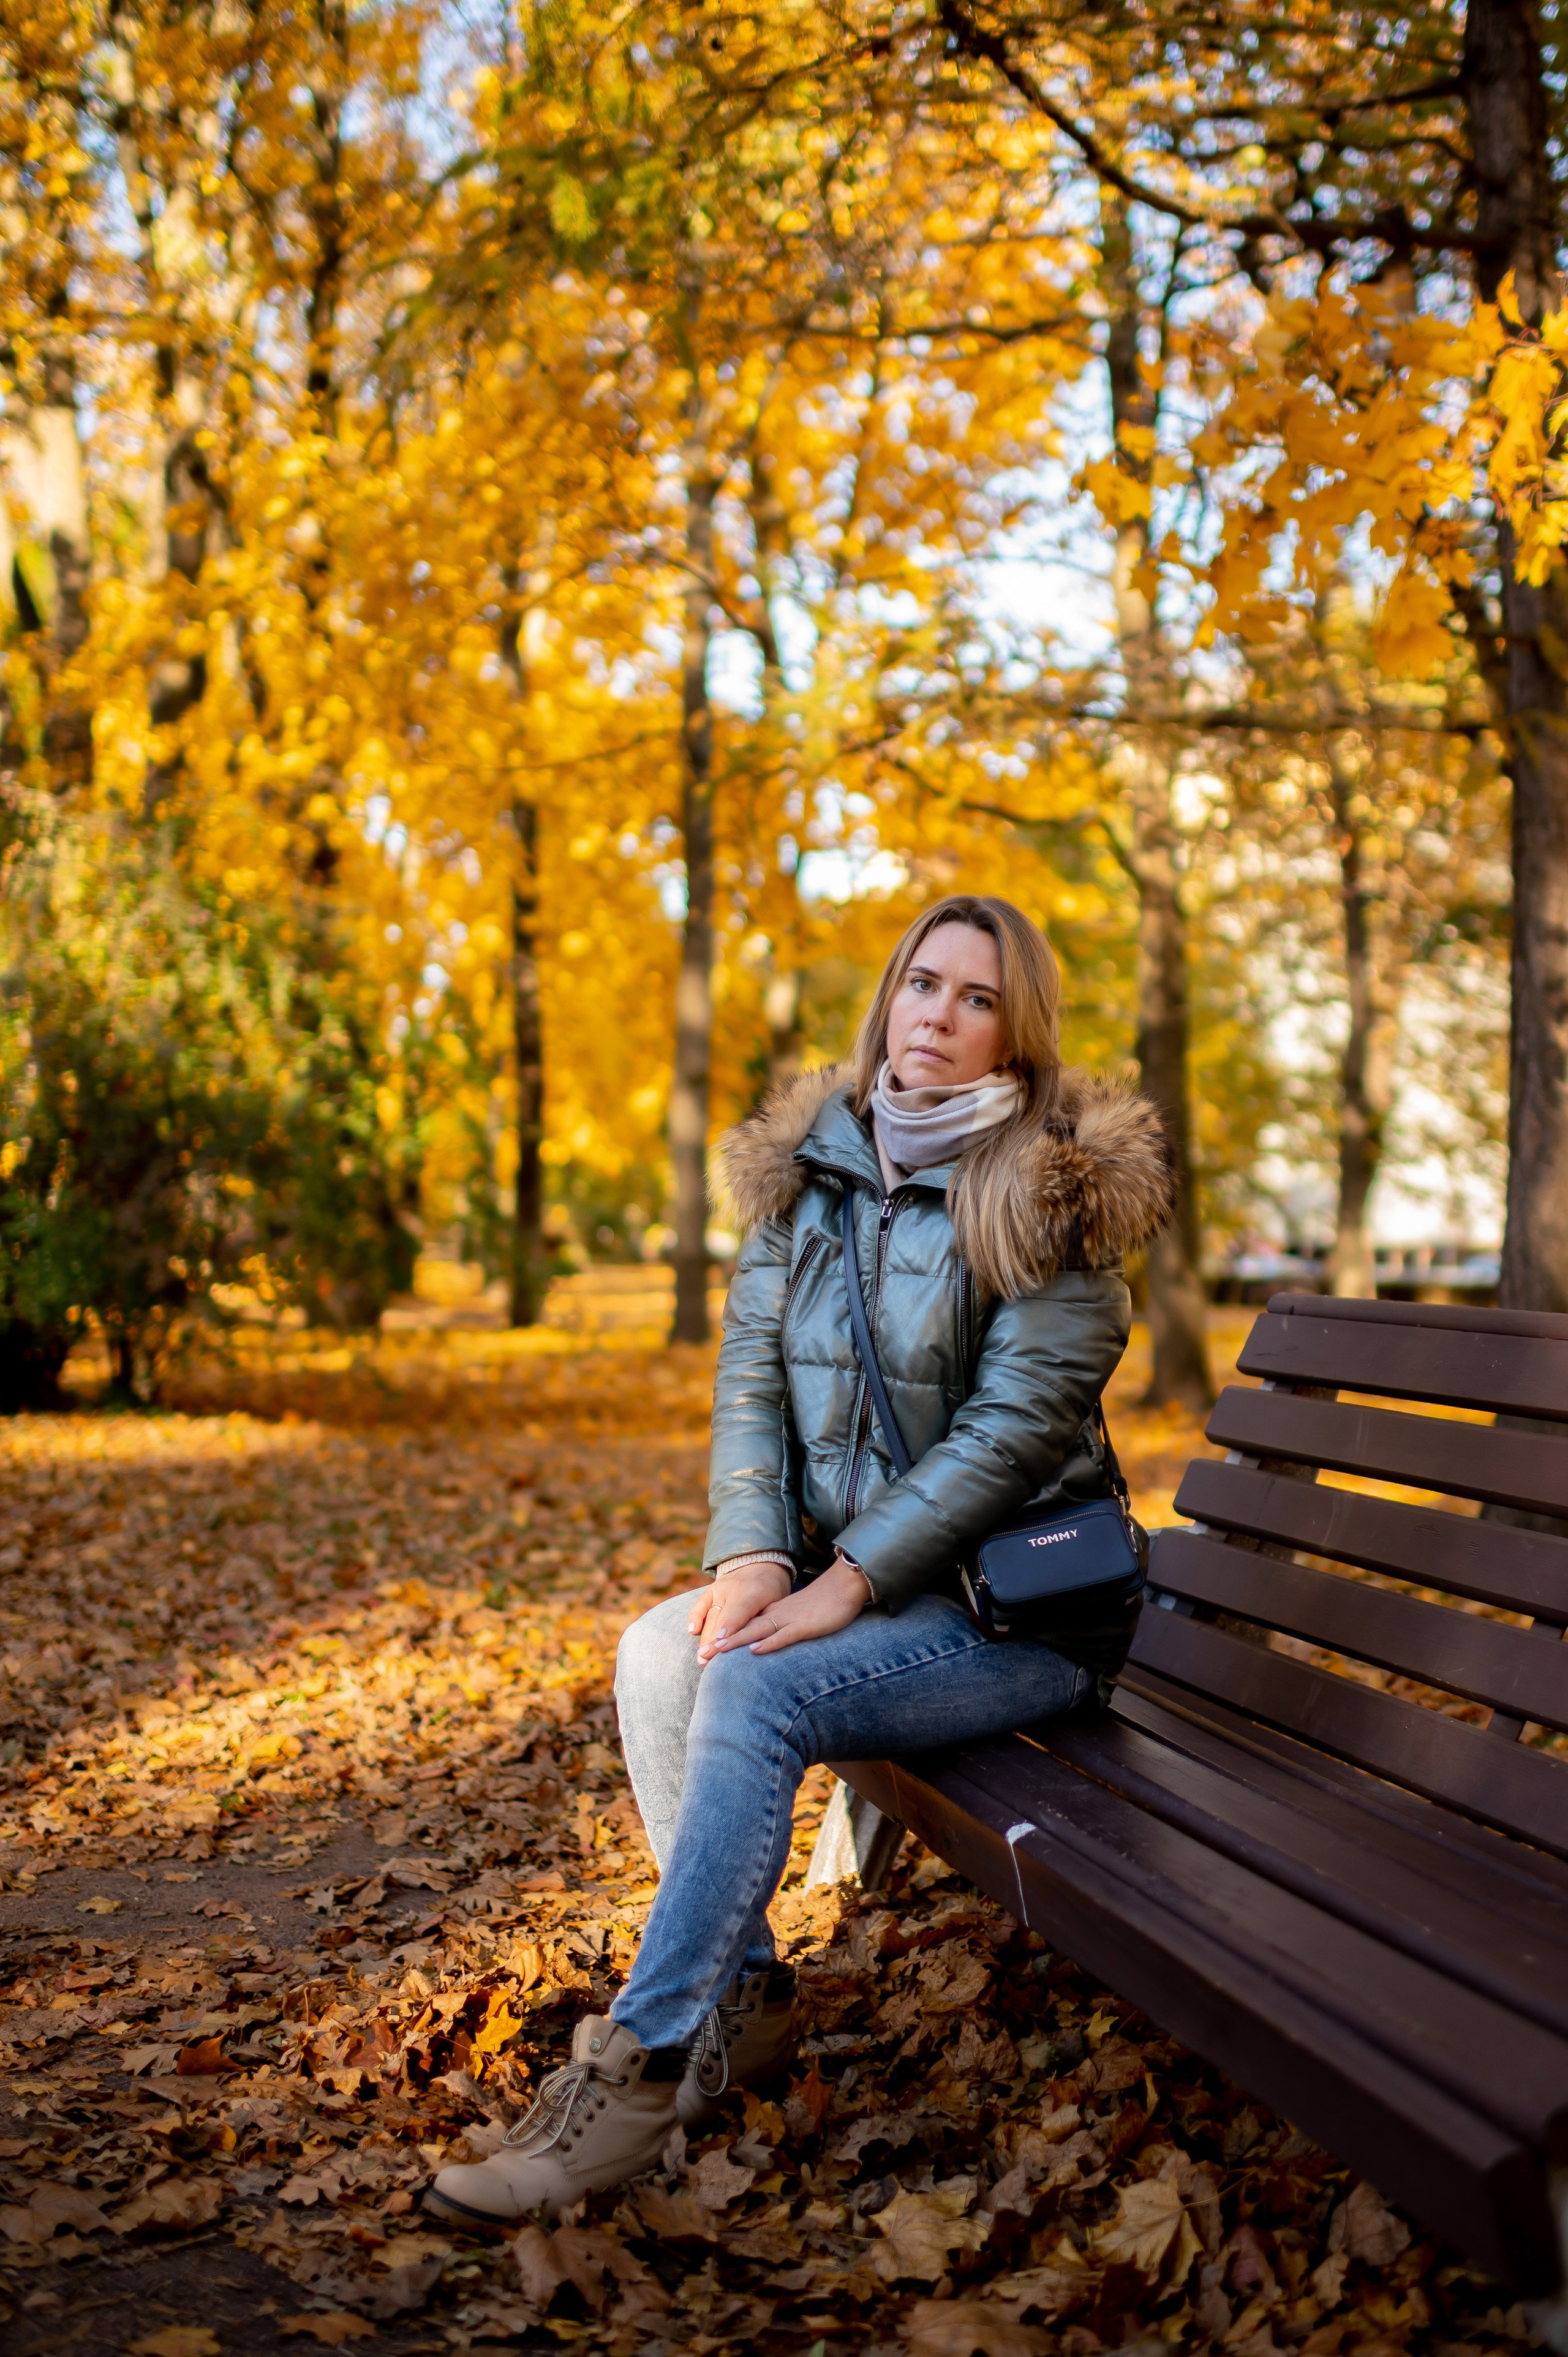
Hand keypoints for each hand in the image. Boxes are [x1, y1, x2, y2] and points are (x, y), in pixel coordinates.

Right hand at [690, 1564, 791, 1663]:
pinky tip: (692, 1631)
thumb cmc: (773, 1591)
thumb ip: (766, 1621)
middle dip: (714, 1641)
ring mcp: (721, 1587)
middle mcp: (735, 1589)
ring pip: (711, 1615)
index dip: (730, 1628)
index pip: (741, 1612)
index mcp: (756, 1592)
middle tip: (707, 1661)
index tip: (721, 1643)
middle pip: (723, 1618)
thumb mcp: (777, 1604)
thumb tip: (757, 1648)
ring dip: (705, 1637)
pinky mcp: (712, 1588)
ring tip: (701, 1657)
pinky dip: (695, 1616)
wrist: (761, 1565)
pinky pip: (701, 1603)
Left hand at [706, 1555, 872, 1656]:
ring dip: (737, 1641)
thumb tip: (763, 1645)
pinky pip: (784, 1635)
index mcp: (773, 1613)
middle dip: (722, 1642)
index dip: (723, 1638)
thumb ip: (780, 1629)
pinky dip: (769, 1642)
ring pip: (758, 1630)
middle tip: (701, 1656)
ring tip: (717, 1650)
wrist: (844, 1586)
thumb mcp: (796, 1617)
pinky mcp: (805, 1625)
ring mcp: (790, 1619)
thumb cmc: (822, 1604)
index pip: (743, 1626)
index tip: (704, 1651)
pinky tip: (755, 1650)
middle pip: (744, 1629)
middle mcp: (776, 1615)